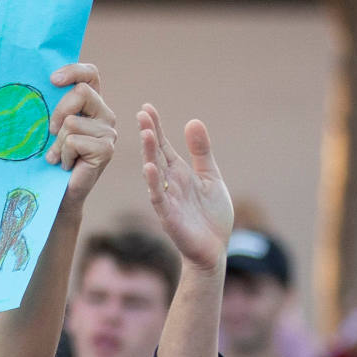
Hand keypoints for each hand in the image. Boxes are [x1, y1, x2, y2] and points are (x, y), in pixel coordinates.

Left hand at [46, 63, 114, 202]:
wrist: (59, 193)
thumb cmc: (51, 158)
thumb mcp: (50, 127)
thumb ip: (52, 106)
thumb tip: (38, 84)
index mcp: (92, 103)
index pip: (90, 74)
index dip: (74, 71)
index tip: (52, 80)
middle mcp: (105, 114)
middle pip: (81, 92)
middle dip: (58, 111)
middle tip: (50, 132)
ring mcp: (108, 132)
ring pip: (72, 122)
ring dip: (58, 142)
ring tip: (59, 156)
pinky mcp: (106, 149)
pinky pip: (74, 141)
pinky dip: (64, 155)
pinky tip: (66, 165)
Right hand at [140, 105, 232, 272]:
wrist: (215, 249)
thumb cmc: (211, 215)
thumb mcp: (211, 176)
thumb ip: (201, 152)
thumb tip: (193, 121)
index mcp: (178, 172)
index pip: (164, 145)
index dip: (156, 127)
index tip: (147, 108)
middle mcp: (169, 183)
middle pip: (156, 154)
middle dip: (149, 134)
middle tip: (142, 114)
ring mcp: (166, 198)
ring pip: (154, 172)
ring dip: (149, 154)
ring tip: (146, 134)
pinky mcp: (168, 216)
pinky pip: (158, 196)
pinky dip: (154, 182)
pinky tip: (150, 167)